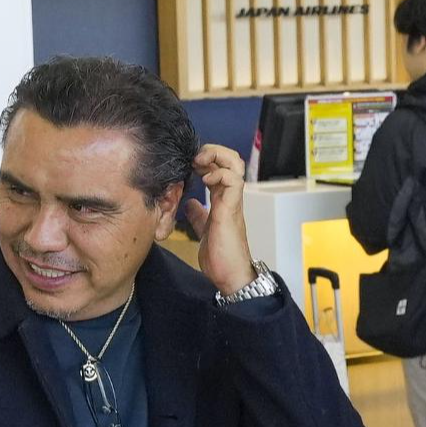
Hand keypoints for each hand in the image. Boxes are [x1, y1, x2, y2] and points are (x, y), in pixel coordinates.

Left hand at [181, 144, 256, 295]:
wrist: (230, 275)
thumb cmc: (221, 257)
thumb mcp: (204, 230)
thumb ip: (199, 216)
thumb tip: (191, 204)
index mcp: (223, 200)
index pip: (222, 167)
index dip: (208, 159)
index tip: (191, 164)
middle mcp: (230, 197)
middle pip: (232, 159)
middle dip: (214, 151)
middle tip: (196, 158)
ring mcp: (233, 201)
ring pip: (235, 164)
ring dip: (217, 157)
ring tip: (201, 164)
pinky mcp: (232, 208)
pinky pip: (233, 181)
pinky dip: (220, 174)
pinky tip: (207, 181)